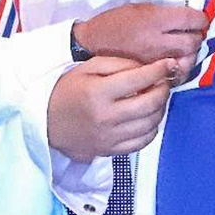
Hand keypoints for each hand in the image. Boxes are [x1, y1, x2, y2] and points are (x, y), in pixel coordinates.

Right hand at [47, 56, 177, 160]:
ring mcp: (110, 137)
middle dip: (163, 89)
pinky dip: (152, 128)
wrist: (46, 122)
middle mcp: (106, 117)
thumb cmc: (66, 91)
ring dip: (160, 108)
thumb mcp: (87, 68)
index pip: (140, 79)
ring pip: (151, 123)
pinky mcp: (111, 150)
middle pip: (150, 103)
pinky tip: (147, 117)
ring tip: (155, 97)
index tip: (168, 64)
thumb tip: (147, 67)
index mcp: (98, 92)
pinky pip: (143, 141)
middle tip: (163, 81)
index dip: (159, 70)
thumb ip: (118, 64)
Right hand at [75, 2, 207, 79]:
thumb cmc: (113, 23)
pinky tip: (173, 70)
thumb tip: (186, 19)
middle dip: (196, 39)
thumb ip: (162, 14)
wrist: (89, 44)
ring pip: (185, 64)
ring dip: (189, 58)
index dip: (200, 19)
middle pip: (191, 43)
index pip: (190, 20)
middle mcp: (155, 42)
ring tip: (184, 54)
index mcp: (153, 20)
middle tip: (191, 37)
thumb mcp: (137, 8)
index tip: (200, 21)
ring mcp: (152, 62)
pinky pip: (173, 77)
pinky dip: (177, 75)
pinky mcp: (148, 75)